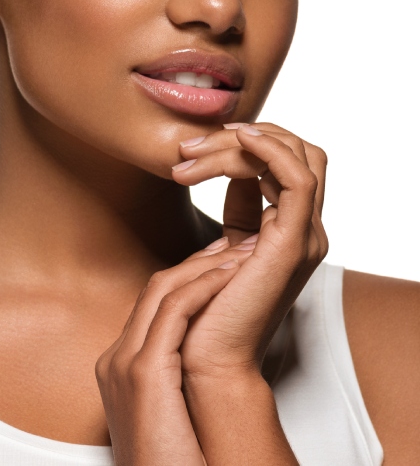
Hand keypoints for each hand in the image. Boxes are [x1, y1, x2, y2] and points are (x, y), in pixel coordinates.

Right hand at [95, 240, 253, 464]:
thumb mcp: (170, 418)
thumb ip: (175, 381)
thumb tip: (203, 355)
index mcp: (118, 368)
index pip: (151, 306)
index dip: (188, 277)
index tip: (219, 261)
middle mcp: (114, 359)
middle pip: (154, 290)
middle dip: (197, 261)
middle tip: (233, 243)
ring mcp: (123, 364)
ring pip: (162, 292)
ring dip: (206, 266)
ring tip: (242, 251)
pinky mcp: (142, 375)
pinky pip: (175, 313)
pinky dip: (205, 287)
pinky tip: (232, 275)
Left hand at [173, 122, 327, 382]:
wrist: (207, 358)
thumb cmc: (207, 307)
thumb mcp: (225, 247)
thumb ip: (236, 211)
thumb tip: (226, 170)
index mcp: (291, 229)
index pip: (285, 161)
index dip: (244, 143)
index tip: (194, 147)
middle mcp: (305, 230)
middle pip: (296, 151)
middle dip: (242, 137)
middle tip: (189, 147)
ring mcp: (304, 236)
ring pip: (295, 156)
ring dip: (241, 143)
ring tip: (192, 153)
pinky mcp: (291, 243)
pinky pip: (297, 178)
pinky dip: (270, 149)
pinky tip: (237, 140)